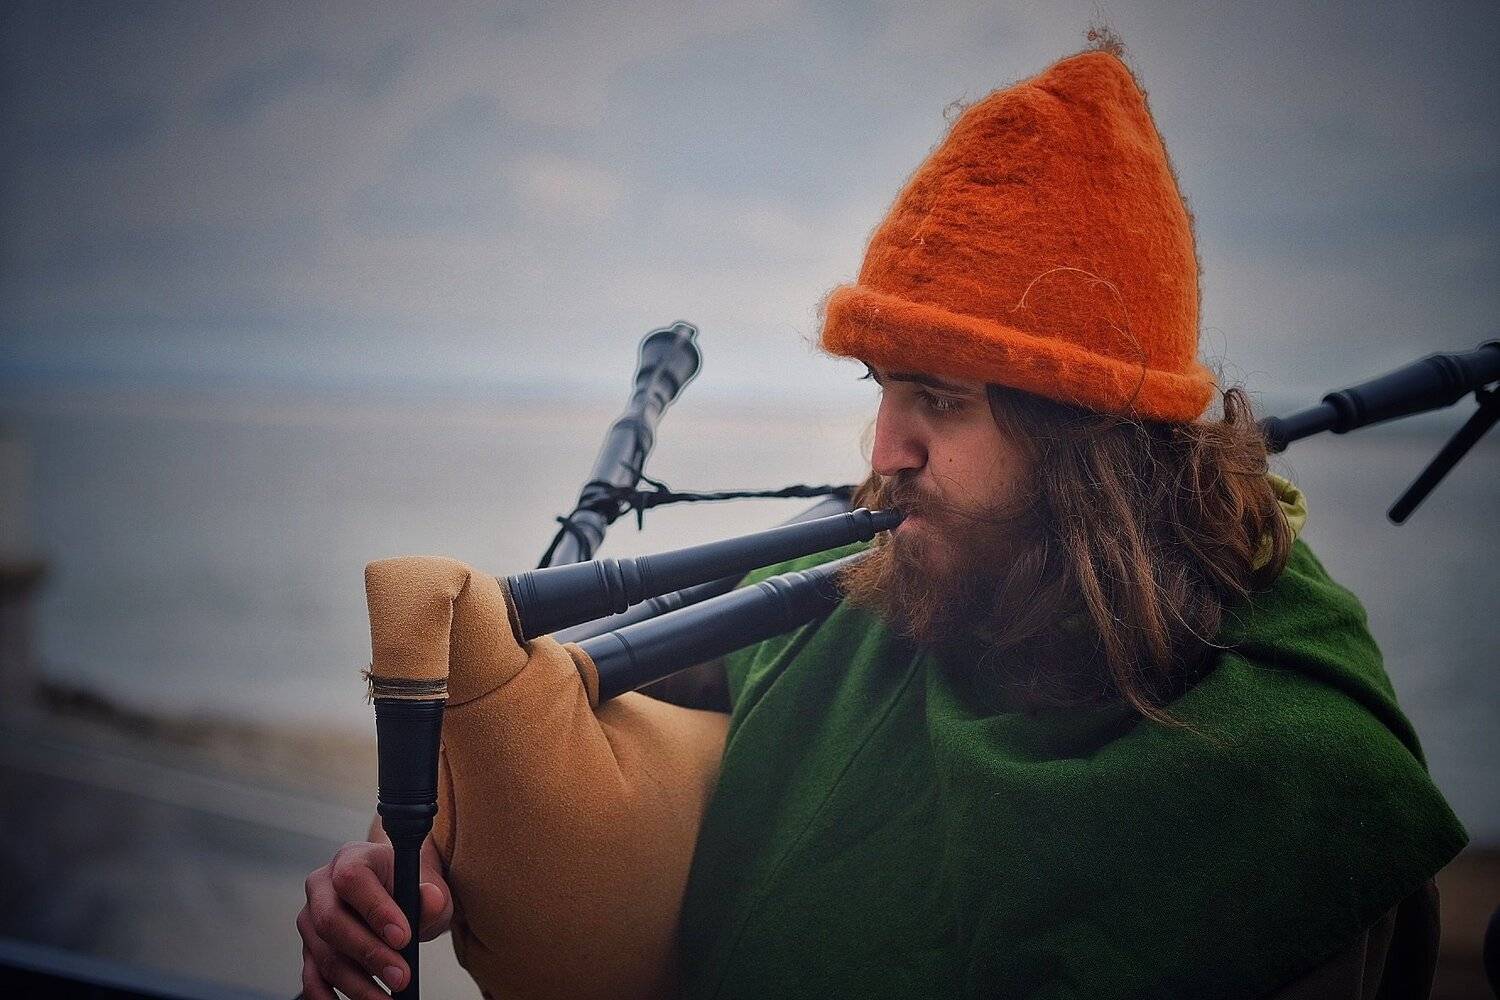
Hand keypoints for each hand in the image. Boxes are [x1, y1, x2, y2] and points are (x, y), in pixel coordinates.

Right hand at [297, 834, 451, 998]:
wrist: (397, 893)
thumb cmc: (409, 886)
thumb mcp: (428, 884)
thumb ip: (431, 893)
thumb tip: (432, 900)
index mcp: (351, 858)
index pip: (352, 879)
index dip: (375, 909)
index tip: (403, 938)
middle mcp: (322, 887)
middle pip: (331, 921)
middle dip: (369, 954)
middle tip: (401, 977)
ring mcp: (311, 919)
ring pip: (324, 954)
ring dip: (358, 983)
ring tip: (389, 998)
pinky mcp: (310, 949)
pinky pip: (312, 977)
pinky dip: (330, 997)